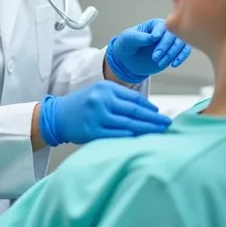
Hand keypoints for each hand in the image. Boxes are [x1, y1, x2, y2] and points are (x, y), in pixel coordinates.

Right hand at [39, 80, 170, 146]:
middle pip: (134, 111)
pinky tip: (141, 138)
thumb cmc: (82, 105)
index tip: (160, 114)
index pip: (134, 98)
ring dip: (146, 128)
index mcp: (106, 88)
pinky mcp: (92, 130)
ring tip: (159, 132)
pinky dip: (130, 136)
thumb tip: (146, 110)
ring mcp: (97, 115)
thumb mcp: (99, 93)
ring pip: (128, 123)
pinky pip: (116, 134)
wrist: (57, 115)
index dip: (149, 107)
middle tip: (168, 124)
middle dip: (154, 118)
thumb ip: (119, 98)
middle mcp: (102, 100)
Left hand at [105, 18, 190, 84]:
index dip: (160, 34)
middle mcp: (166, 31)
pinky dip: (181, 57)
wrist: (129, 60)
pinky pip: (184, 52)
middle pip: (174, 35)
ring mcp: (171, 42)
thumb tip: (154, 37)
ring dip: (172, 54)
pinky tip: (174, 64)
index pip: (163, 27)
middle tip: (155, 57)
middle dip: (165, 47)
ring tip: (160, 62)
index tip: (154, 39)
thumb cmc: (127, 44)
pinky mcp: (175, 52)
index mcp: (155, 24)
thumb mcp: (128, 39)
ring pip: (181, 43)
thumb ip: (140, 37)